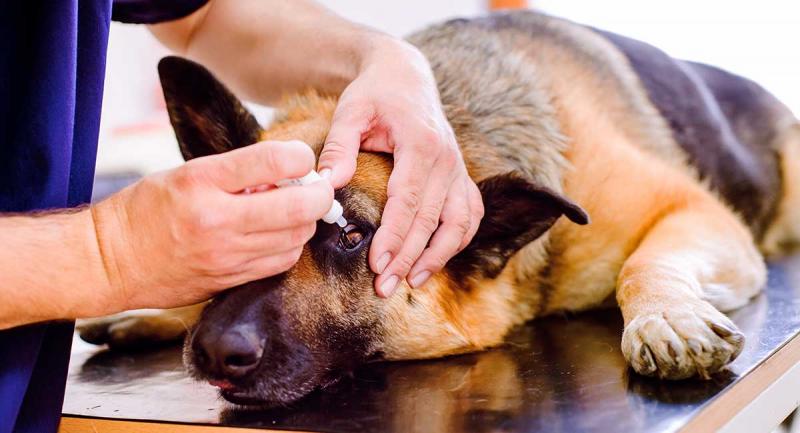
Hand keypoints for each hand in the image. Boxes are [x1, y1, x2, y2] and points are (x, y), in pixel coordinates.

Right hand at [92, 140, 333, 310]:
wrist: (110, 261)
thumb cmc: (145, 209)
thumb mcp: (185, 174)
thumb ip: (236, 173)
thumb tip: (286, 175)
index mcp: (202, 181)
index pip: (272, 160)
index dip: (300, 156)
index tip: (302, 158)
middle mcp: (217, 219)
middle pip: (297, 206)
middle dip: (319, 194)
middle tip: (317, 187)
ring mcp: (226, 255)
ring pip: (296, 238)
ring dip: (305, 222)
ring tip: (294, 211)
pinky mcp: (229, 280)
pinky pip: (279, 262)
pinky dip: (290, 246)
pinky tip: (280, 235)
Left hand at [317, 39, 483, 297]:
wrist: (406, 76)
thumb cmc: (374, 94)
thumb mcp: (350, 111)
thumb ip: (339, 147)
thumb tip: (328, 185)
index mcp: (421, 144)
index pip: (409, 200)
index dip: (394, 236)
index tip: (376, 264)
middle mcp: (447, 159)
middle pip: (431, 219)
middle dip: (408, 257)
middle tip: (385, 287)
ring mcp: (458, 169)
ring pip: (459, 222)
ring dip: (439, 256)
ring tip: (414, 282)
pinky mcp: (460, 175)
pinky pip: (470, 214)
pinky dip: (458, 239)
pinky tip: (438, 259)